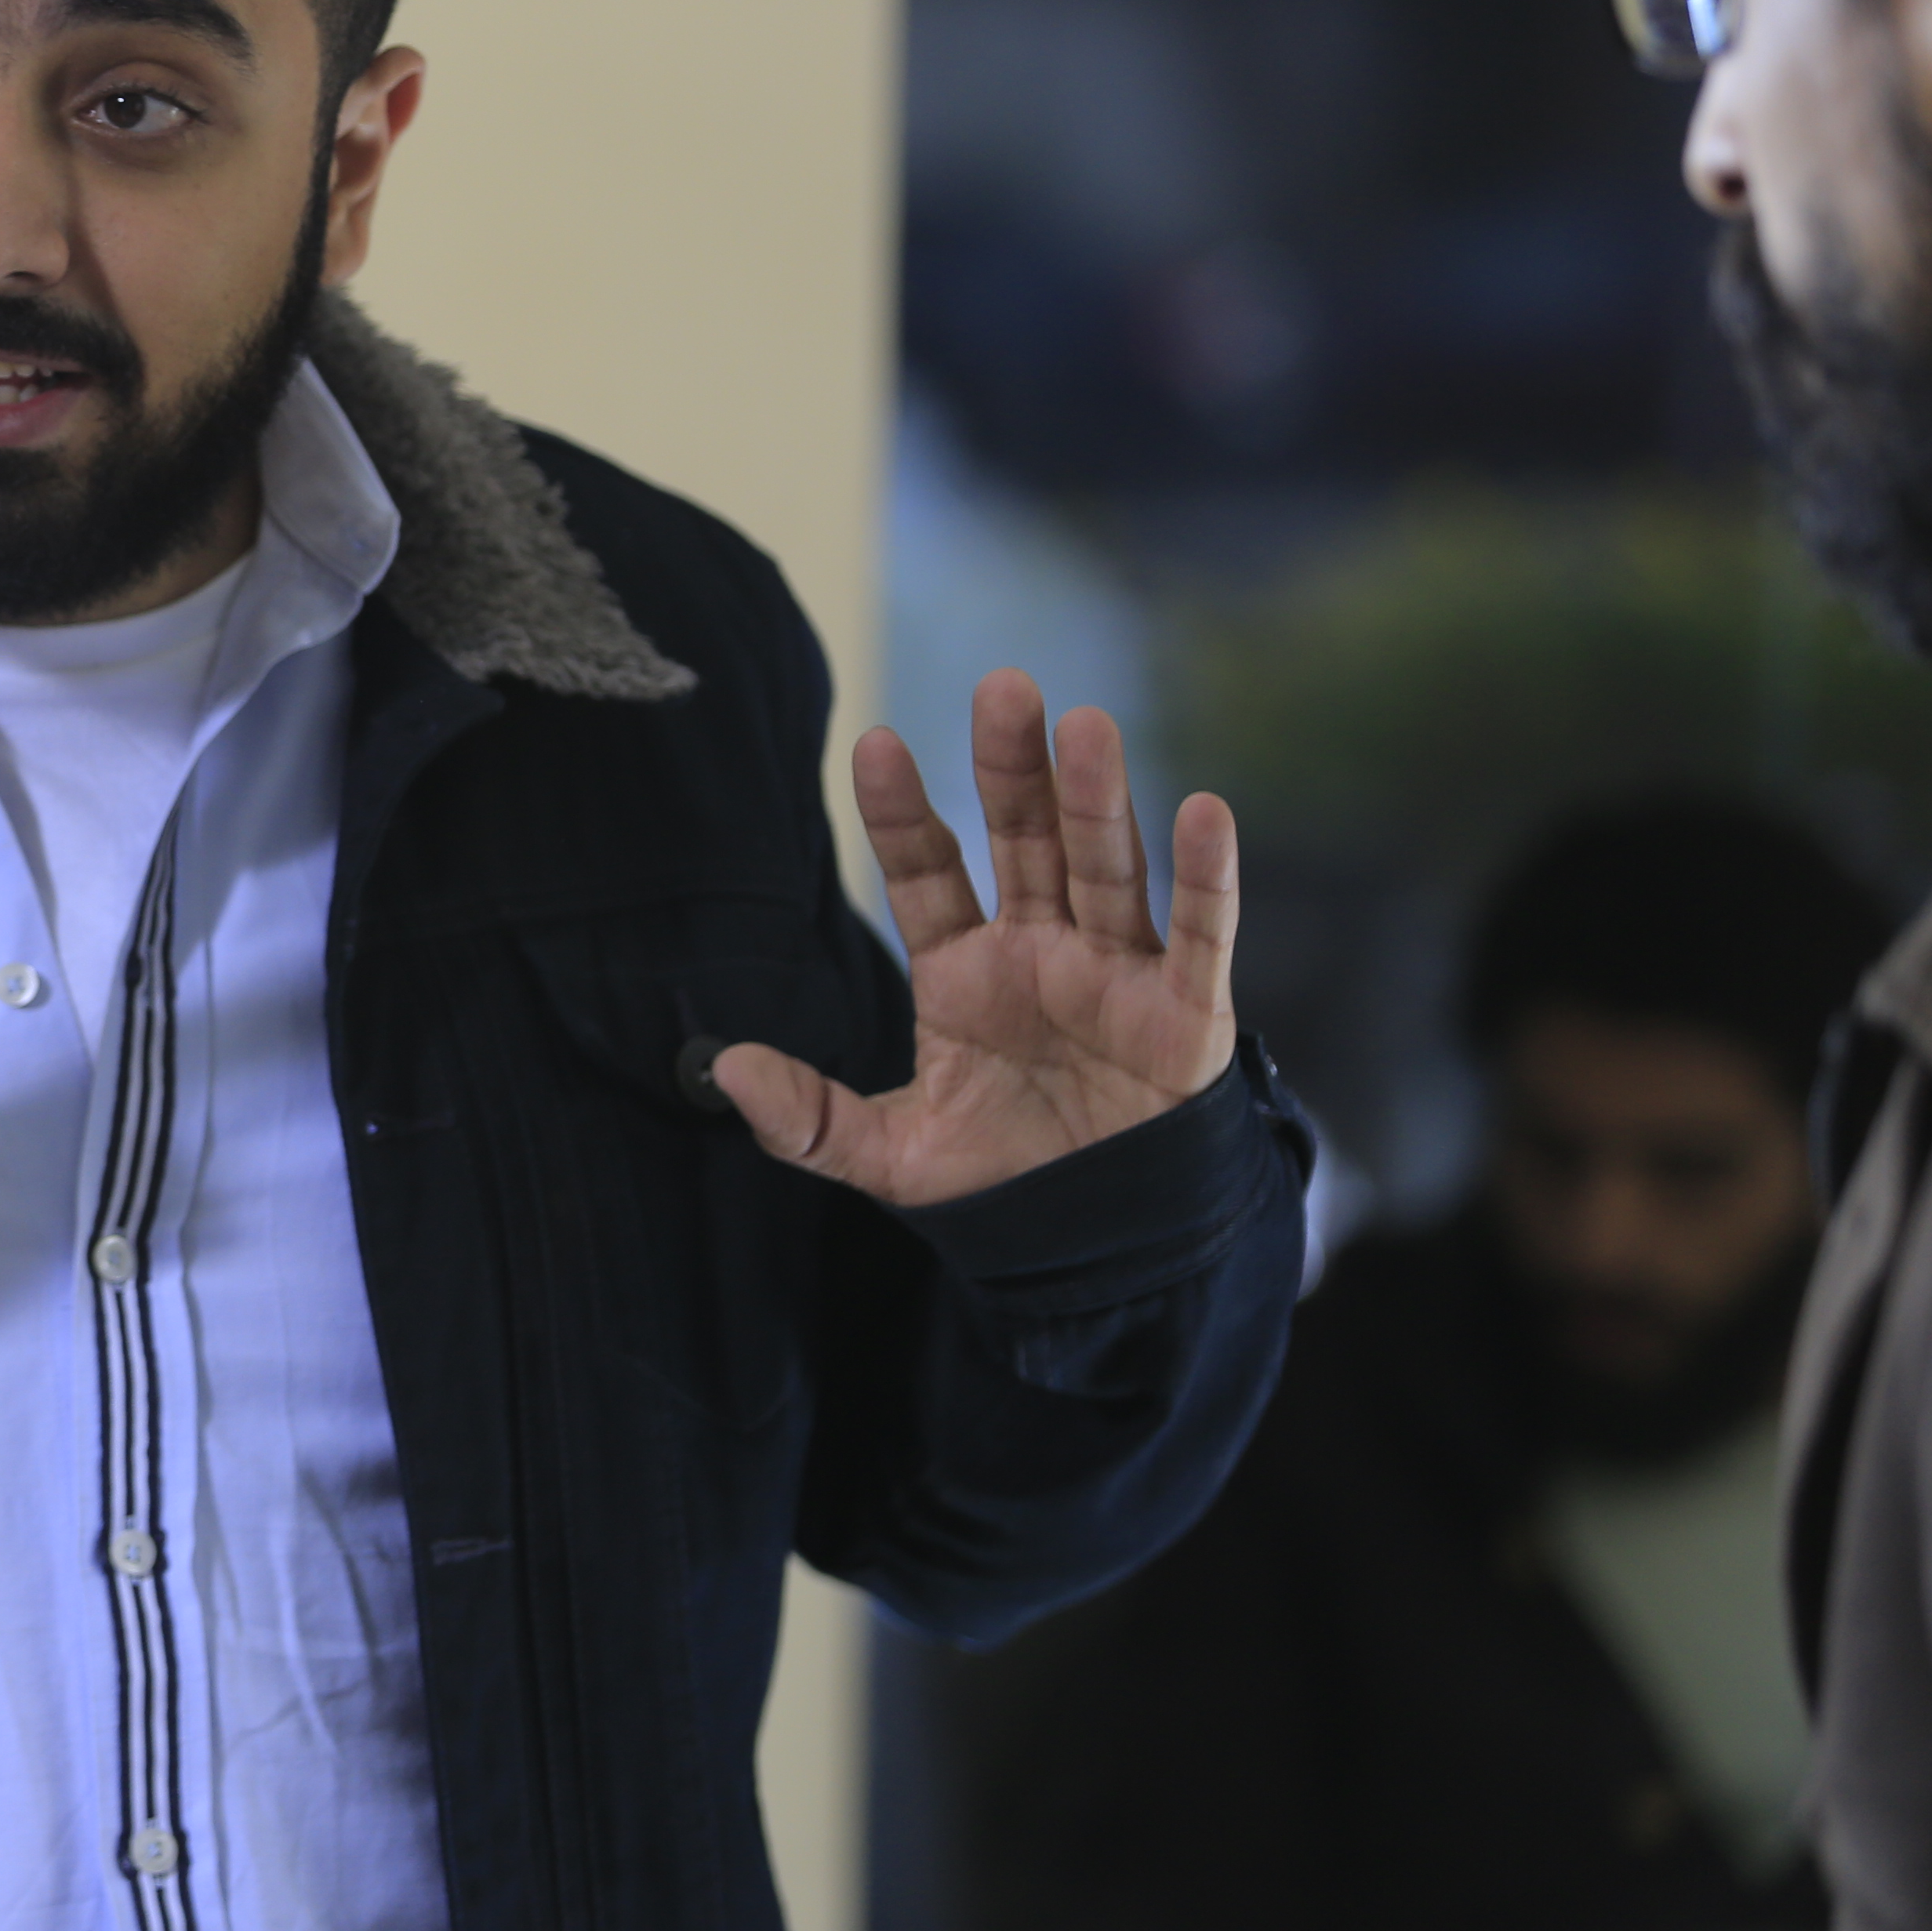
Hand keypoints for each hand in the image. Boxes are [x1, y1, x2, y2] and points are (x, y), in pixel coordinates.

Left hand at [711, 670, 1237, 1207]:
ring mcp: (1115, 973)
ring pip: (1104, 868)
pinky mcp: (1187, 1015)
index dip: (903, 813)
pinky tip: (1204, 811)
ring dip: (1098, 799)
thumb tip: (723, 1068)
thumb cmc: (1000, 1182)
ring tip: (1085, 724)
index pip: (927, 874)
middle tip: (1002, 686)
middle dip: (1011, 768)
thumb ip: (807, 1117)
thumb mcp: (891, 1156)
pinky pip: (1201, 936)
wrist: (1100, 1244)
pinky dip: (1208, 878)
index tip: (874, 745)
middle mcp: (1039, 951)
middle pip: (1023, 841)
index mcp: (963, 970)